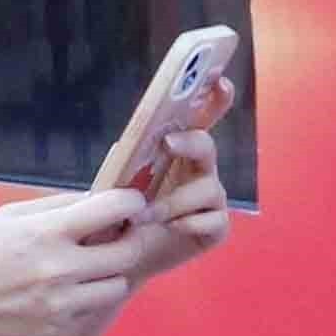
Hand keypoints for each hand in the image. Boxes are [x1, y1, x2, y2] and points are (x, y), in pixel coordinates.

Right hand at [0, 186, 148, 335]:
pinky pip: (89, 309)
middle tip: (123, 233)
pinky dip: (84, 296)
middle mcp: (58, 270)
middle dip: (132, 238)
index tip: (133, 203)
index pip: (113, 209)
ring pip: (117, 286)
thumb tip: (96, 199)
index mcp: (45, 233)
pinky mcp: (55, 329)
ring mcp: (59, 305)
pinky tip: (59, 289)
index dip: (132, 202)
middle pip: (128, 252)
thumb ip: (56, 206)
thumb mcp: (8, 215)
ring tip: (91, 264)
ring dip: (111, 272)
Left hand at [126, 73, 238, 279]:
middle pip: (206, 145)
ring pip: (205, 189)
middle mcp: (200, 169)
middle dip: (190, 142)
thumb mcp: (117, 181)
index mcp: (180, 149)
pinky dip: (186, 224)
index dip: (215, 96)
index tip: (218, 79)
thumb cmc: (120, 211)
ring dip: (172, 201)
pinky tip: (170, 229)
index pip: (203, 116)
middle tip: (168, 143)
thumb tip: (128, 145)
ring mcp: (211, 198)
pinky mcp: (215, 227)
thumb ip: (128, 160)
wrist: (120, 255)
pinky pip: (209, 221)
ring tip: (143, 215)